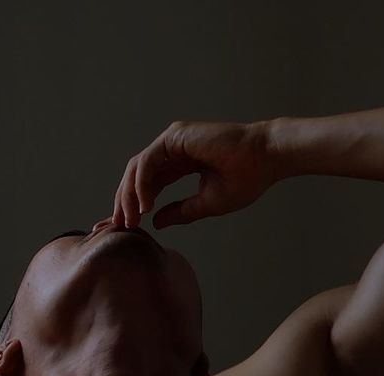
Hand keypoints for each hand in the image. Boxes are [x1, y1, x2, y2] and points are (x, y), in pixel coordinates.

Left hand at [111, 119, 278, 229]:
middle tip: (118, 228)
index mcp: (180, 164)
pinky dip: (142, 185)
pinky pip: (148, 163)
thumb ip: (181, 212)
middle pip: (137, 177)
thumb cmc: (245, 178)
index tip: (124, 229)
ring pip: (137, 169)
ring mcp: (171, 141)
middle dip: (124, 203)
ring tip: (129, 222)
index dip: (133, 207)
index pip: (148, 186)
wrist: (265, 159)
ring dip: (129, 196)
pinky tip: (144, 206)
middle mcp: (172, 150)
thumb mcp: (206, 204)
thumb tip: (157, 223)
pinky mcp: (174, 138)